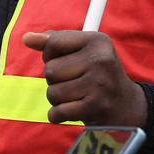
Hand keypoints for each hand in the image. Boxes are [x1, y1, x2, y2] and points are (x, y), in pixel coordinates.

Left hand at [24, 30, 149, 126]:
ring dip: (58, 99)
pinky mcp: (94, 106)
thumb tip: (27, 38)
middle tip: (75, 83)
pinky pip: (57, 112)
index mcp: (97, 40)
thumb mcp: (83, 52)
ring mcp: (98, 83)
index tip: (64, 62)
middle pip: (50, 70)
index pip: (53, 42)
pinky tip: (73, 110)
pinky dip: (58, 115)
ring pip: (52, 92)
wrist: (126, 106)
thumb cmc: (97, 75)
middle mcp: (100, 59)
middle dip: (55, 80)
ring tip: (76, 96)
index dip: (50, 55)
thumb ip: (54, 43)